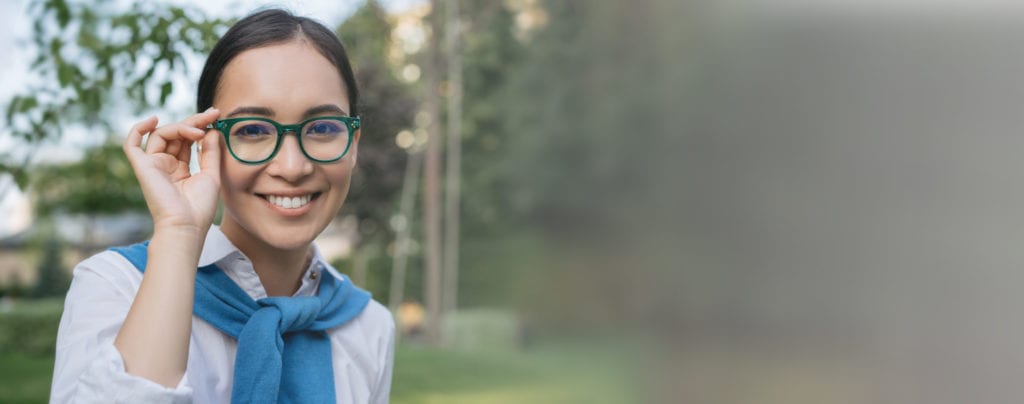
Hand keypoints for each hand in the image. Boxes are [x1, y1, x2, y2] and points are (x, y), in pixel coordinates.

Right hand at [123, 108, 221, 236]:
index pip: (188, 140)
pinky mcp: (142, 167)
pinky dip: (138, 130)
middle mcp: (165, 165)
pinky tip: (154, 120)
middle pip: (175, 134)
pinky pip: (132, 144)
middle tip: (211, 114)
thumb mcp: (211, 175)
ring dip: (181, 127)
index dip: (201, 125)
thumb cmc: (200, 207)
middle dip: (194, 121)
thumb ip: (210, 152)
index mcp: (180, 168)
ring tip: (198, 131)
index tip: (217, 115)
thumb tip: (211, 130)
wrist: (186, 225)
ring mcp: (153, 165)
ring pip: (161, 134)